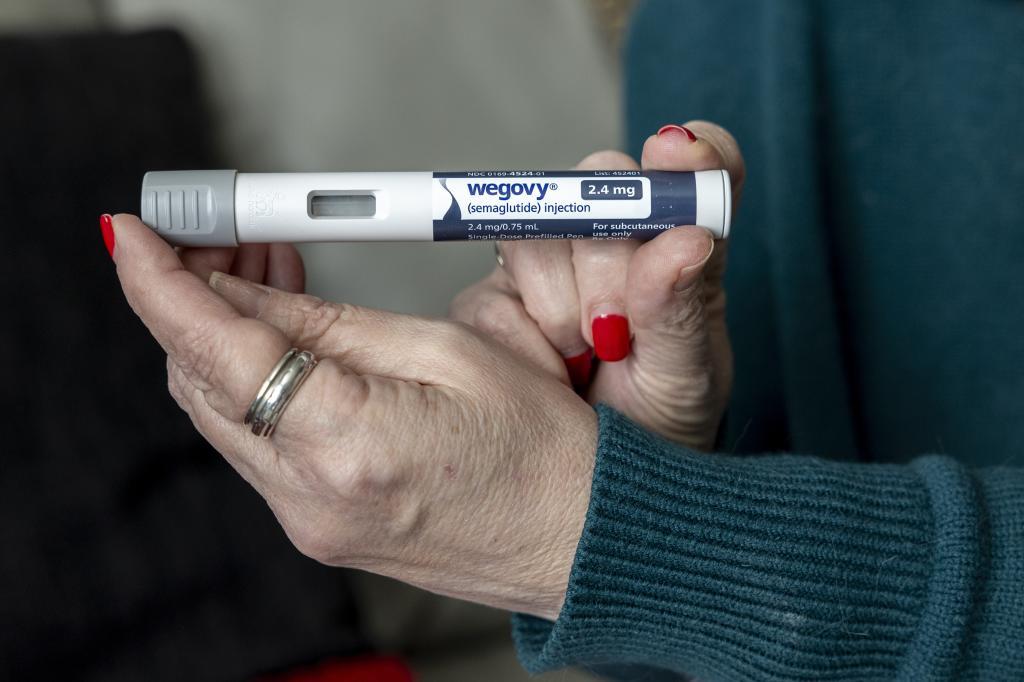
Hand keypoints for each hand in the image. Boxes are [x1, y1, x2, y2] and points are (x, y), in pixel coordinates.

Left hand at [108, 215, 597, 619]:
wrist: (578, 538)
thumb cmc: (543, 449)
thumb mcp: (445, 351)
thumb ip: (331, 324)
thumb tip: (247, 293)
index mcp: (348, 444)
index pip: (217, 353)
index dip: (160, 285)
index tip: (130, 235)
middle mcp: (310, 497)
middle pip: (201, 382)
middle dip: (194, 299)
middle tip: (221, 236)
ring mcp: (307, 521)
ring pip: (222, 412)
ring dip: (225, 338)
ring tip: (267, 273)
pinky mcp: (316, 526)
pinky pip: (256, 443)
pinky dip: (255, 383)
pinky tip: (287, 338)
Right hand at [450, 121, 743, 449]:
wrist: (591, 487)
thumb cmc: (658, 425)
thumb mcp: (687, 378)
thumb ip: (685, 309)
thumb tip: (686, 239)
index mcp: (680, 245)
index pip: (696, 167)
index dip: (688, 152)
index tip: (678, 153)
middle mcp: (615, 239)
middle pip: (600, 184)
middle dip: (608, 259)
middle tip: (617, 330)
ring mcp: (550, 264)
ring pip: (538, 233)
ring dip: (561, 305)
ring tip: (584, 358)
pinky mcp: (494, 298)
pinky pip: (493, 291)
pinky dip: (522, 337)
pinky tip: (548, 369)